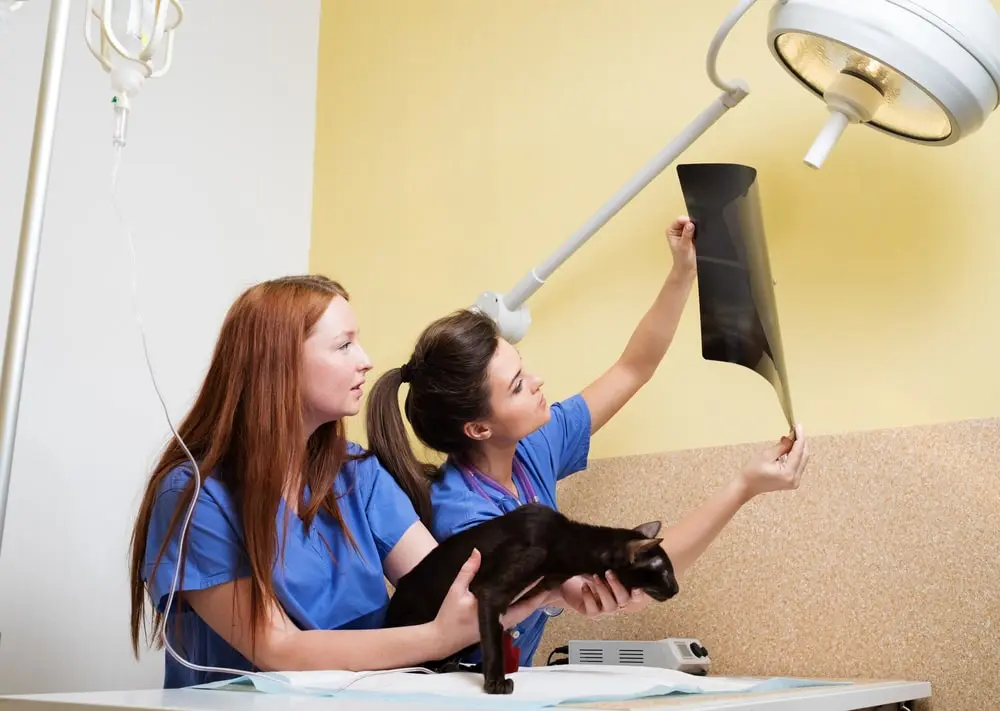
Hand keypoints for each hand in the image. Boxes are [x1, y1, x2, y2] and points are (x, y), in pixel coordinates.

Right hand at [432, 549, 550, 651]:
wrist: (441, 639)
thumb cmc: (449, 616)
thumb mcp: (456, 590)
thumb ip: (468, 570)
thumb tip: (477, 551)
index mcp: (496, 612)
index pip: (522, 597)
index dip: (535, 585)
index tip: (544, 571)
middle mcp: (504, 620)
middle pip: (529, 606)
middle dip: (539, 591)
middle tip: (548, 573)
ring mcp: (502, 624)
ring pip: (525, 610)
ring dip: (533, 596)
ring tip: (540, 579)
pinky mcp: (499, 625)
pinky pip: (517, 612)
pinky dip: (524, 602)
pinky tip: (525, 591)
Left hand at [556, 572, 650, 617]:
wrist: (571, 582)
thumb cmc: (591, 572)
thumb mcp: (601, 567)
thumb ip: (612, 565)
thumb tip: (622, 551)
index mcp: (623, 591)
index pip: (637, 597)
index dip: (639, 594)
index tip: (636, 586)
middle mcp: (617, 602)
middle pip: (624, 600)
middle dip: (617, 586)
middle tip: (608, 572)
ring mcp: (605, 609)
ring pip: (611, 606)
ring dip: (603, 590)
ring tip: (595, 576)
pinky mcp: (591, 613)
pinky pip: (593, 610)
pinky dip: (589, 597)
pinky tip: (585, 586)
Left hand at [666, 215, 696, 272]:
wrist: (688, 269)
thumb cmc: (683, 260)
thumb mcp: (684, 247)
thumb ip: (687, 235)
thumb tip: (690, 224)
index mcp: (671, 231)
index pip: (680, 220)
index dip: (687, 222)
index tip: (693, 226)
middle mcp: (677, 230)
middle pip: (687, 220)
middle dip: (693, 225)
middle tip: (696, 234)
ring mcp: (685, 232)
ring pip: (693, 224)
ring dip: (697, 229)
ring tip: (698, 237)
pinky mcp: (692, 235)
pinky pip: (698, 229)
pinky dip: (700, 232)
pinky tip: (701, 238)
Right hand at [737, 424, 810, 497]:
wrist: (747, 486)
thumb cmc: (753, 471)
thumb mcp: (767, 455)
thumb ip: (782, 446)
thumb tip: (792, 436)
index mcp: (788, 473)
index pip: (798, 452)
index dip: (800, 437)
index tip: (798, 425)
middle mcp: (795, 479)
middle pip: (804, 456)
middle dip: (801, 441)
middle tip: (795, 429)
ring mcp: (795, 481)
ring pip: (802, 460)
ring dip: (798, 447)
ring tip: (791, 436)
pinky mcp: (793, 481)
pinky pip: (798, 464)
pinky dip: (795, 455)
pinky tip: (789, 447)